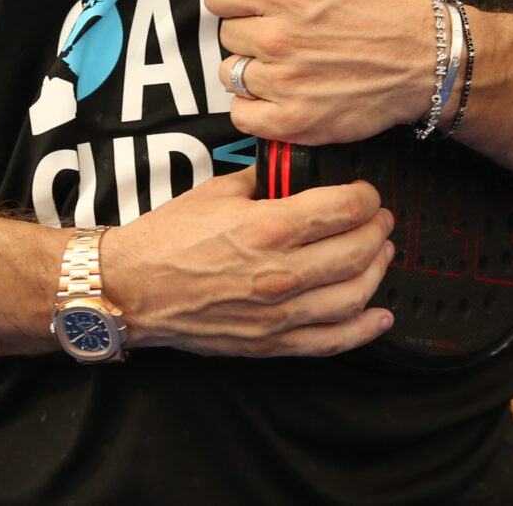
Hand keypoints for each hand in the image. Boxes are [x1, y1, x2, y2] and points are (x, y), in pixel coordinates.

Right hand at [104, 169, 395, 357]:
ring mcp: (278, 313)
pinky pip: (331, 341)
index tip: (366, 194)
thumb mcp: (216, 191)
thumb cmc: (168, 238)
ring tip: (379, 255)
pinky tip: (380, 315)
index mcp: (267, 227)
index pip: (343, 209)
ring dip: (376, 271)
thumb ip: (263, 179)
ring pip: (353, 294)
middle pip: (356, 250)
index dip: (365, 197)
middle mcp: (280, 272)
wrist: (132, 288)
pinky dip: (363, 329)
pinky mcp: (271, 343)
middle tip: (380, 220)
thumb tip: (293, 171)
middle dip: (377, 230)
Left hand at [205, 0, 436, 144]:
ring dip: (250, 68)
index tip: (254, 2)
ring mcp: (285, 83)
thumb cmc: (392, 2)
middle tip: (280, 31)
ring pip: (231, 75)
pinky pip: (243, 115)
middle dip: (248, 31)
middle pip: (226, 35)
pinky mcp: (295, 120)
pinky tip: (278, 93)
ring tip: (282, 62)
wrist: (430, 59)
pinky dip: (253, 107)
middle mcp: (278, 38)